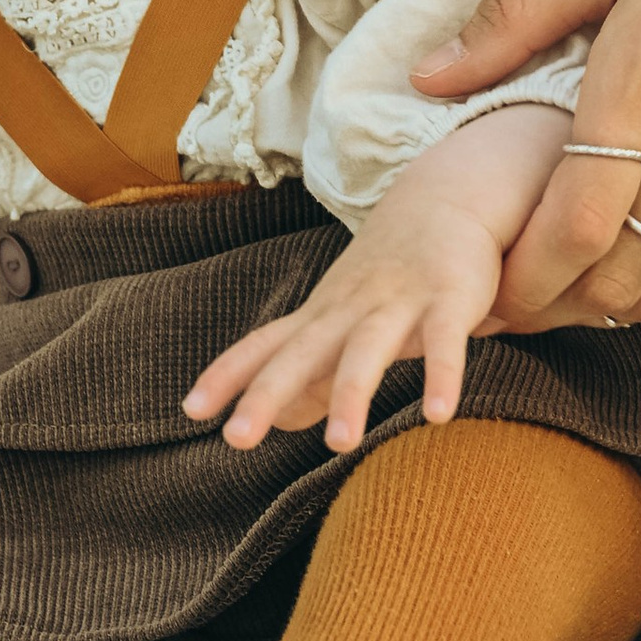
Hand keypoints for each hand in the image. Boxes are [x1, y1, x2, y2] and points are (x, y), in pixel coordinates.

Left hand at [181, 104, 568, 453]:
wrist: (449, 196)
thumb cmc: (389, 272)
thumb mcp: (344, 319)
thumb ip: (312, 372)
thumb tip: (278, 422)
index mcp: (322, 315)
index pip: (265, 345)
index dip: (228, 376)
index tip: (190, 410)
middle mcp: (351, 308)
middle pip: (301, 353)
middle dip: (266, 394)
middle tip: (235, 440)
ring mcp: (399, 302)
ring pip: (367, 350)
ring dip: (351, 394)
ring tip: (339, 444)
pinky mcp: (449, 300)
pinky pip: (444, 342)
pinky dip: (442, 376)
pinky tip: (438, 414)